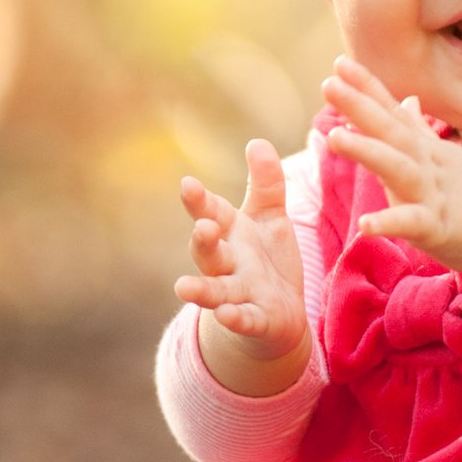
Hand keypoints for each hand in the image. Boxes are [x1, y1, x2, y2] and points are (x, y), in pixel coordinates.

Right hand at [176, 139, 311, 391]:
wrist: (280, 316)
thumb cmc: (268, 261)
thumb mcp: (270, 218)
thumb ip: (266, 183)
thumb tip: (257, 142)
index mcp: (231, 234)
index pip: (212, 213)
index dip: (200, 201)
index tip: (188, 184)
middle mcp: (228, 263)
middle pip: (208, 252)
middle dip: (202, 240)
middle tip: (202, 227)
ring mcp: (239, 294)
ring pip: (215, 290)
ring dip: (200, 290)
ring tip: (181, 288)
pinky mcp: (256, 320)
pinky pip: (243, 319)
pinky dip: (235, 318)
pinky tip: (228, 315)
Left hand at [320, 56, 461, 301]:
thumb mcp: (442, 157)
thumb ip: (418, 129)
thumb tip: (406, 99)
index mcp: (422, 149)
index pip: (392, 112)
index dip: (367, 88)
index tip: (340, 63)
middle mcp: (425, 164)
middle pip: (391, 131)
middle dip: (360, 107)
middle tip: (329, 84)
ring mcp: (433, 193)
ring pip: (398, 168)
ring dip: (368, 151)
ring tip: (335, 137)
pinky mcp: (439, 226)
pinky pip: (413, 223)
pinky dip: (390, 222)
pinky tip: (365, 226)